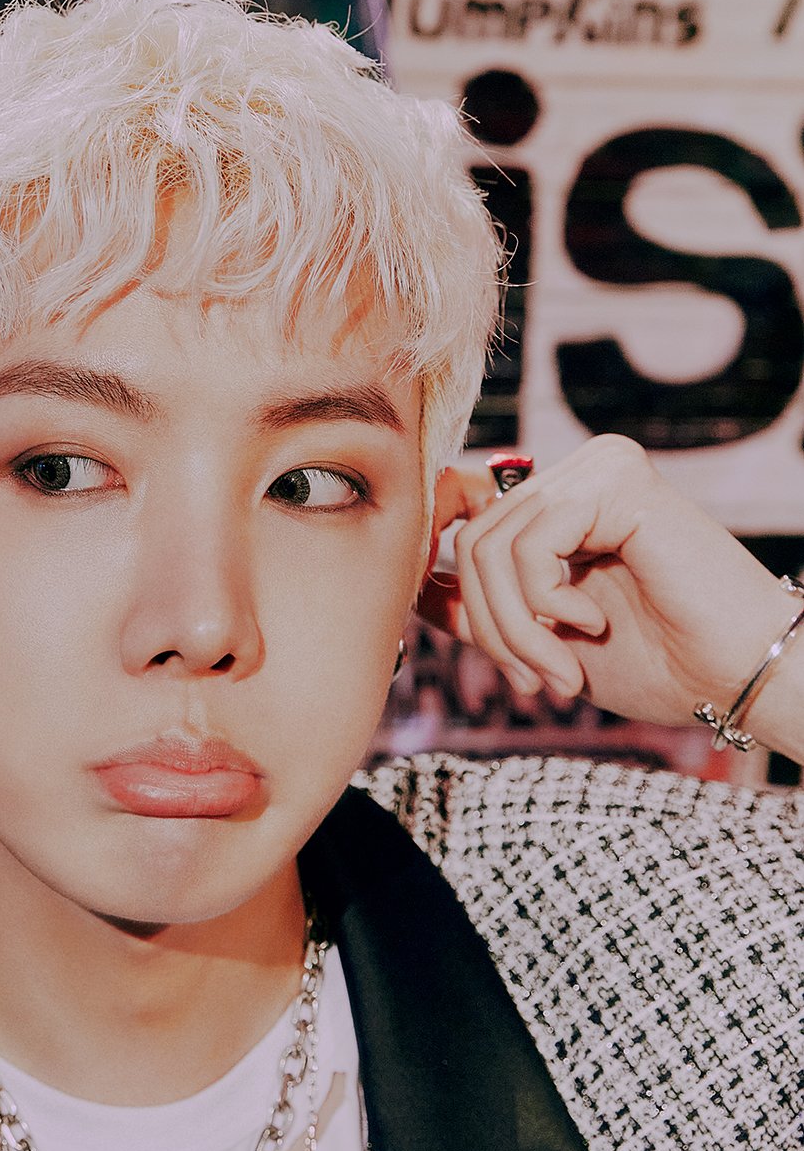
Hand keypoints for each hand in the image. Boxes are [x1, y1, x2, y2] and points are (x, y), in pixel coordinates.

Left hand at [418, 434, 803, 750]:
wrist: (737, 679)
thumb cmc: (657, 663)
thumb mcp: (543, 638)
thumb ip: (483, 607)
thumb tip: (414, 589)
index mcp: (562, 500)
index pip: (464, 525)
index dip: (449, 583)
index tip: (489, 651)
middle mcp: (578, 470)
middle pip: (471, 543)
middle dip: (492, 628)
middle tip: (538, 682)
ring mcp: (598, 468)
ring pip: (490, 548)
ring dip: (518, 631)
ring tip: (562, 673)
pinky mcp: (618, 481)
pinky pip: (529, 545)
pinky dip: (545, 605)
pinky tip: (592, 624)